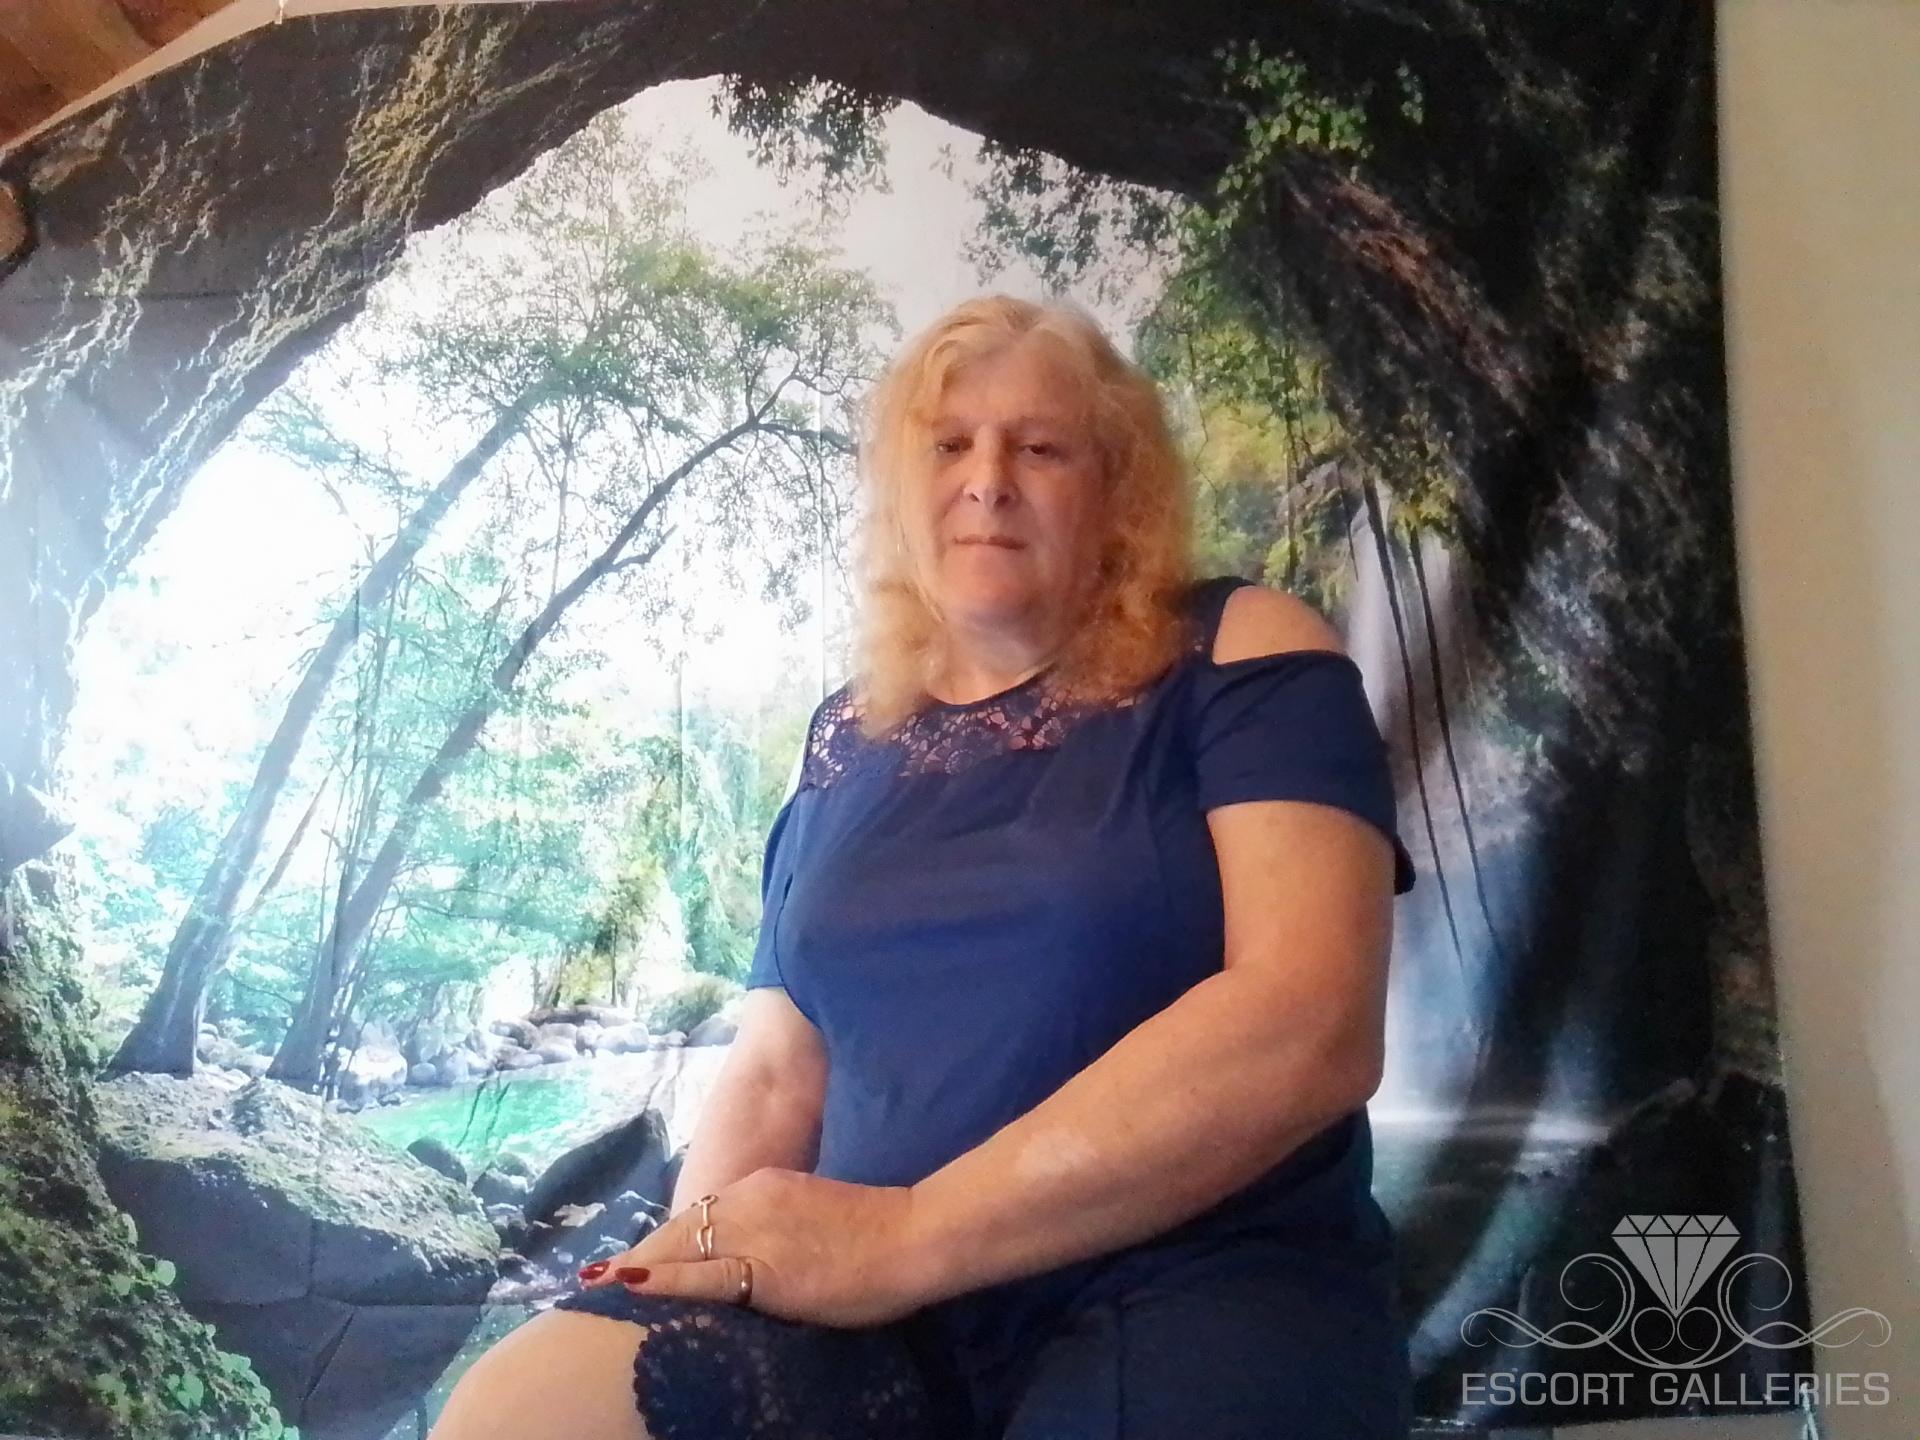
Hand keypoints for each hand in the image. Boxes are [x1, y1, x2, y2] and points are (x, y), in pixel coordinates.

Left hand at [574, 1168, 928, 1327]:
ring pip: (681, 1249)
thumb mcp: (813, 1220)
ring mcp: (753, 1232)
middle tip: (596, 1278)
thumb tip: (757, 1259)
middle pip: (679, 1230)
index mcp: (763, 1187)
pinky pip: (703, 1275)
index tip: (634, 1260)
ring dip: (638, 1269)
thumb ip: (777, 1231)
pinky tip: (631, 1287)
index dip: (663, 1241)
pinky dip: (663, 1281)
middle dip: (638, 1256)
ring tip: (597, 1287)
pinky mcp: (763, 1267)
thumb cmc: (876, 1235)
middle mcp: (748, 1201)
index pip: (700, 1215)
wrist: (913, 1237)